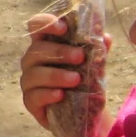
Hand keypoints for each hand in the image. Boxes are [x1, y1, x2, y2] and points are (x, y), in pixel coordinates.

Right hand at [20, 13, 110, 136]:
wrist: (86, 113)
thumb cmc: (85, 82)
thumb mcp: (95, 64)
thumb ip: (98, 50)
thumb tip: (105, 37)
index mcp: (46, 44)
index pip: (36, 26)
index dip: (46, 23)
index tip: (63, 28)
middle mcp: (33, 61)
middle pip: (35, 50)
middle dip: (58, 51)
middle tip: (80, 57)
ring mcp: (30, 82)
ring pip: (33, 74)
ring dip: (55, 75)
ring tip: (76, 80)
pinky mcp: (31, 103)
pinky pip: (34, 96)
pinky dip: (47, 94)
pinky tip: (61, 95)